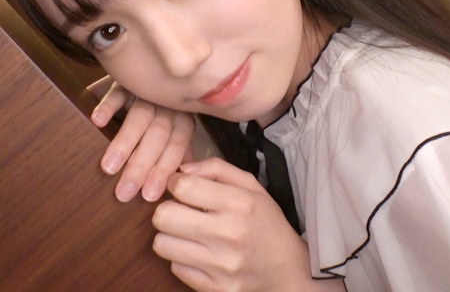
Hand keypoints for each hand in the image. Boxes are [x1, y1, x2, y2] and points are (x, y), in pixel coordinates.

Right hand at [88, 76, 195, 201]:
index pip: (176, 147)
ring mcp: (147, 91)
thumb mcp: (177, 128)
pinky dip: (109, 106)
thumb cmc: (166, 109)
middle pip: (157, 137)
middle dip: (141, 166)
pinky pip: (118, 92)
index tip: (149, 195)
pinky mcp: (126, 80)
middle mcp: (168, 106)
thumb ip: (179, 152)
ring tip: (108, 168)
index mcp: (183, 120)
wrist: (159, 64)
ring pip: (139, 117)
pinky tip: (97, 122)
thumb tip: (183, 179)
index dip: (163, 171)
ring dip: (125, 143)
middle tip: (124, 192)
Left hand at [152, 158, 324, 290]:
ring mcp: (221, 265)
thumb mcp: (252, 187)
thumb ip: (217, 169)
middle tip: (180, 211)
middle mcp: (229, 234)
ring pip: (162, 244)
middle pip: (164, 216)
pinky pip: (175, 268)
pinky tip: (198, 253)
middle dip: (167, 209)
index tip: (181, 187)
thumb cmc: (266, 223)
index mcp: (240, 204)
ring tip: (186, 233)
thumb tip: (182, 169)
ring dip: (170, 235)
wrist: (288, 271)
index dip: (175, 183)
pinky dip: (182, 259)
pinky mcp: (215, 288)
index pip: (183, 187)